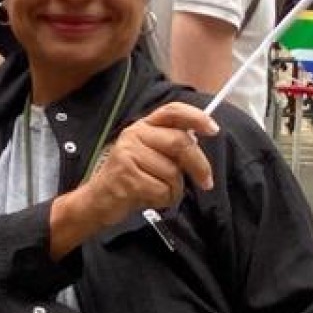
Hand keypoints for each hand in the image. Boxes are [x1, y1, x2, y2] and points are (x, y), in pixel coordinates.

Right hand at [64, 103, 218, 231]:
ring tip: (160, 193)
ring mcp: (128, 154)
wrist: (98, 201)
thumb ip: (171, 146)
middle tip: (207, 182)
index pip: (172, 111)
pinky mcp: (126, 175)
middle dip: (199, 166)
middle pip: (180, 143)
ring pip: (172, 172)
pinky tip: (149, 199)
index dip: (196, 117)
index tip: (214, 129)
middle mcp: (135, 134)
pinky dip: (163, 200)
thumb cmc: (130, 179)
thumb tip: (197, 140)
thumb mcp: (150, 156)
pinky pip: (161, 189)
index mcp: (143, 126)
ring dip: (174, 189)